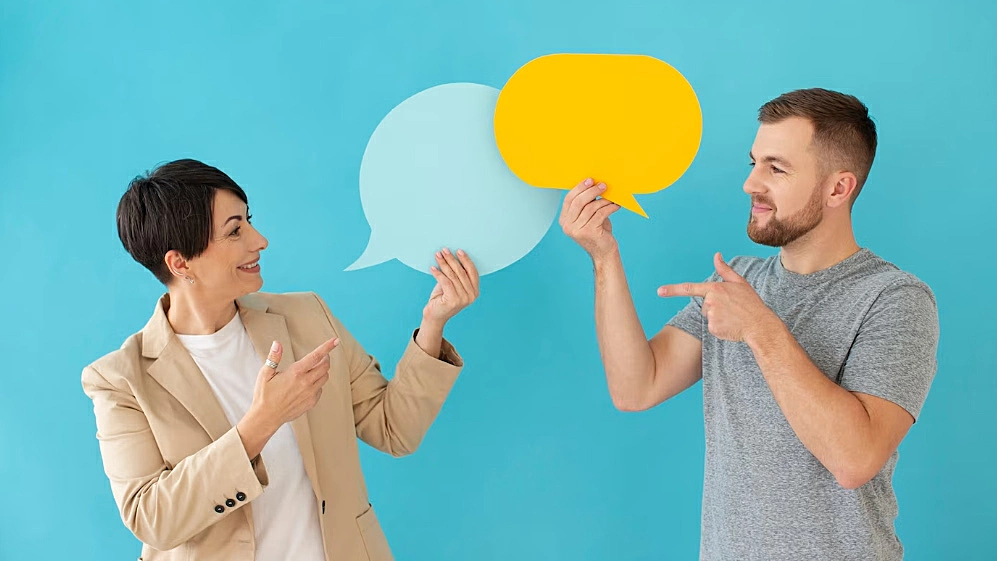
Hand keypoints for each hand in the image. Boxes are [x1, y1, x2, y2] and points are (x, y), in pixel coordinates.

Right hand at [254, 338, 338, 424]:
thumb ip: (273, 358)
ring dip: (322, 371)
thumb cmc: (264, 395)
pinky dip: (318, 384)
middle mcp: (306, 383)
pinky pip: (320, 389)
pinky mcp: (311, 402)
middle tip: (321, 356)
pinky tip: (307, 384)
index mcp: (295, 373)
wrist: (266, 417)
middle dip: (325, 358)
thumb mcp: (265, 374)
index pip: (316, 356)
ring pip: (325, 377)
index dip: (327, 347)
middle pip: (325, 366)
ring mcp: (310, 393)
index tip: (336, 340)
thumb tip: (277, 344)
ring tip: (313, 369)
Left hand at [423, 248, 479, 325]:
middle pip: (461, 272)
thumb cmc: (443, 299)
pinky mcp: (452, 300)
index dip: (466, 260)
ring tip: (438, 256)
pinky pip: (445, 282)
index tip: (458, 251)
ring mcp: (463, 299)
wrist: (435, 316)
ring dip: (444, 264)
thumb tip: (452, 256)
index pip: (473, 272)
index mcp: (475, 292)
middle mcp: (471, 296)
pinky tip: (432, 268)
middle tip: (444, 250)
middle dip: (452, 259)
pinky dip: (438, 273)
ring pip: (453, 276)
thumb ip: (457, 275)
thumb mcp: (453, 285)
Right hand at [559, 178, 620, 260]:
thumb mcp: (588, 217)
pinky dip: (610, 207)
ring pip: (591, 207)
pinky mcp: (589, 232)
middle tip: (603, 185)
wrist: (604, 253)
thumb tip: (594, 184)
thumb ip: (586, 204)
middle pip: (579, 202)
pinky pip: (600, 213)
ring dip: (604, 200)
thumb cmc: (598, 232)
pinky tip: (616, 205)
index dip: (579, 188)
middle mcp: (568, 226)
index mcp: (564, 220)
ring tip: (613, 197)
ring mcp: (577, 230)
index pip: (569, 199)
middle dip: (592, 191)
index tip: (590, 180)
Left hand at [657, 253, 779, 342]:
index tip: (659, 291)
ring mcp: (711, 316)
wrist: (760, 325)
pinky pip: (712, 328)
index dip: (672, 290)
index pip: (690, 288)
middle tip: (732, 309)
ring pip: (708, 316)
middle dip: (715, 307)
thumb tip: (716, 255)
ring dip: (718, 317)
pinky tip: (731, 326)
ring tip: (733, 317)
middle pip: (704, 305)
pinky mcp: (713, 329)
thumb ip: (725, 270)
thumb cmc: (751, 303)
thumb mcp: (740, 283)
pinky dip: (720, 328)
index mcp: (715, 288)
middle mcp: (711, 301)